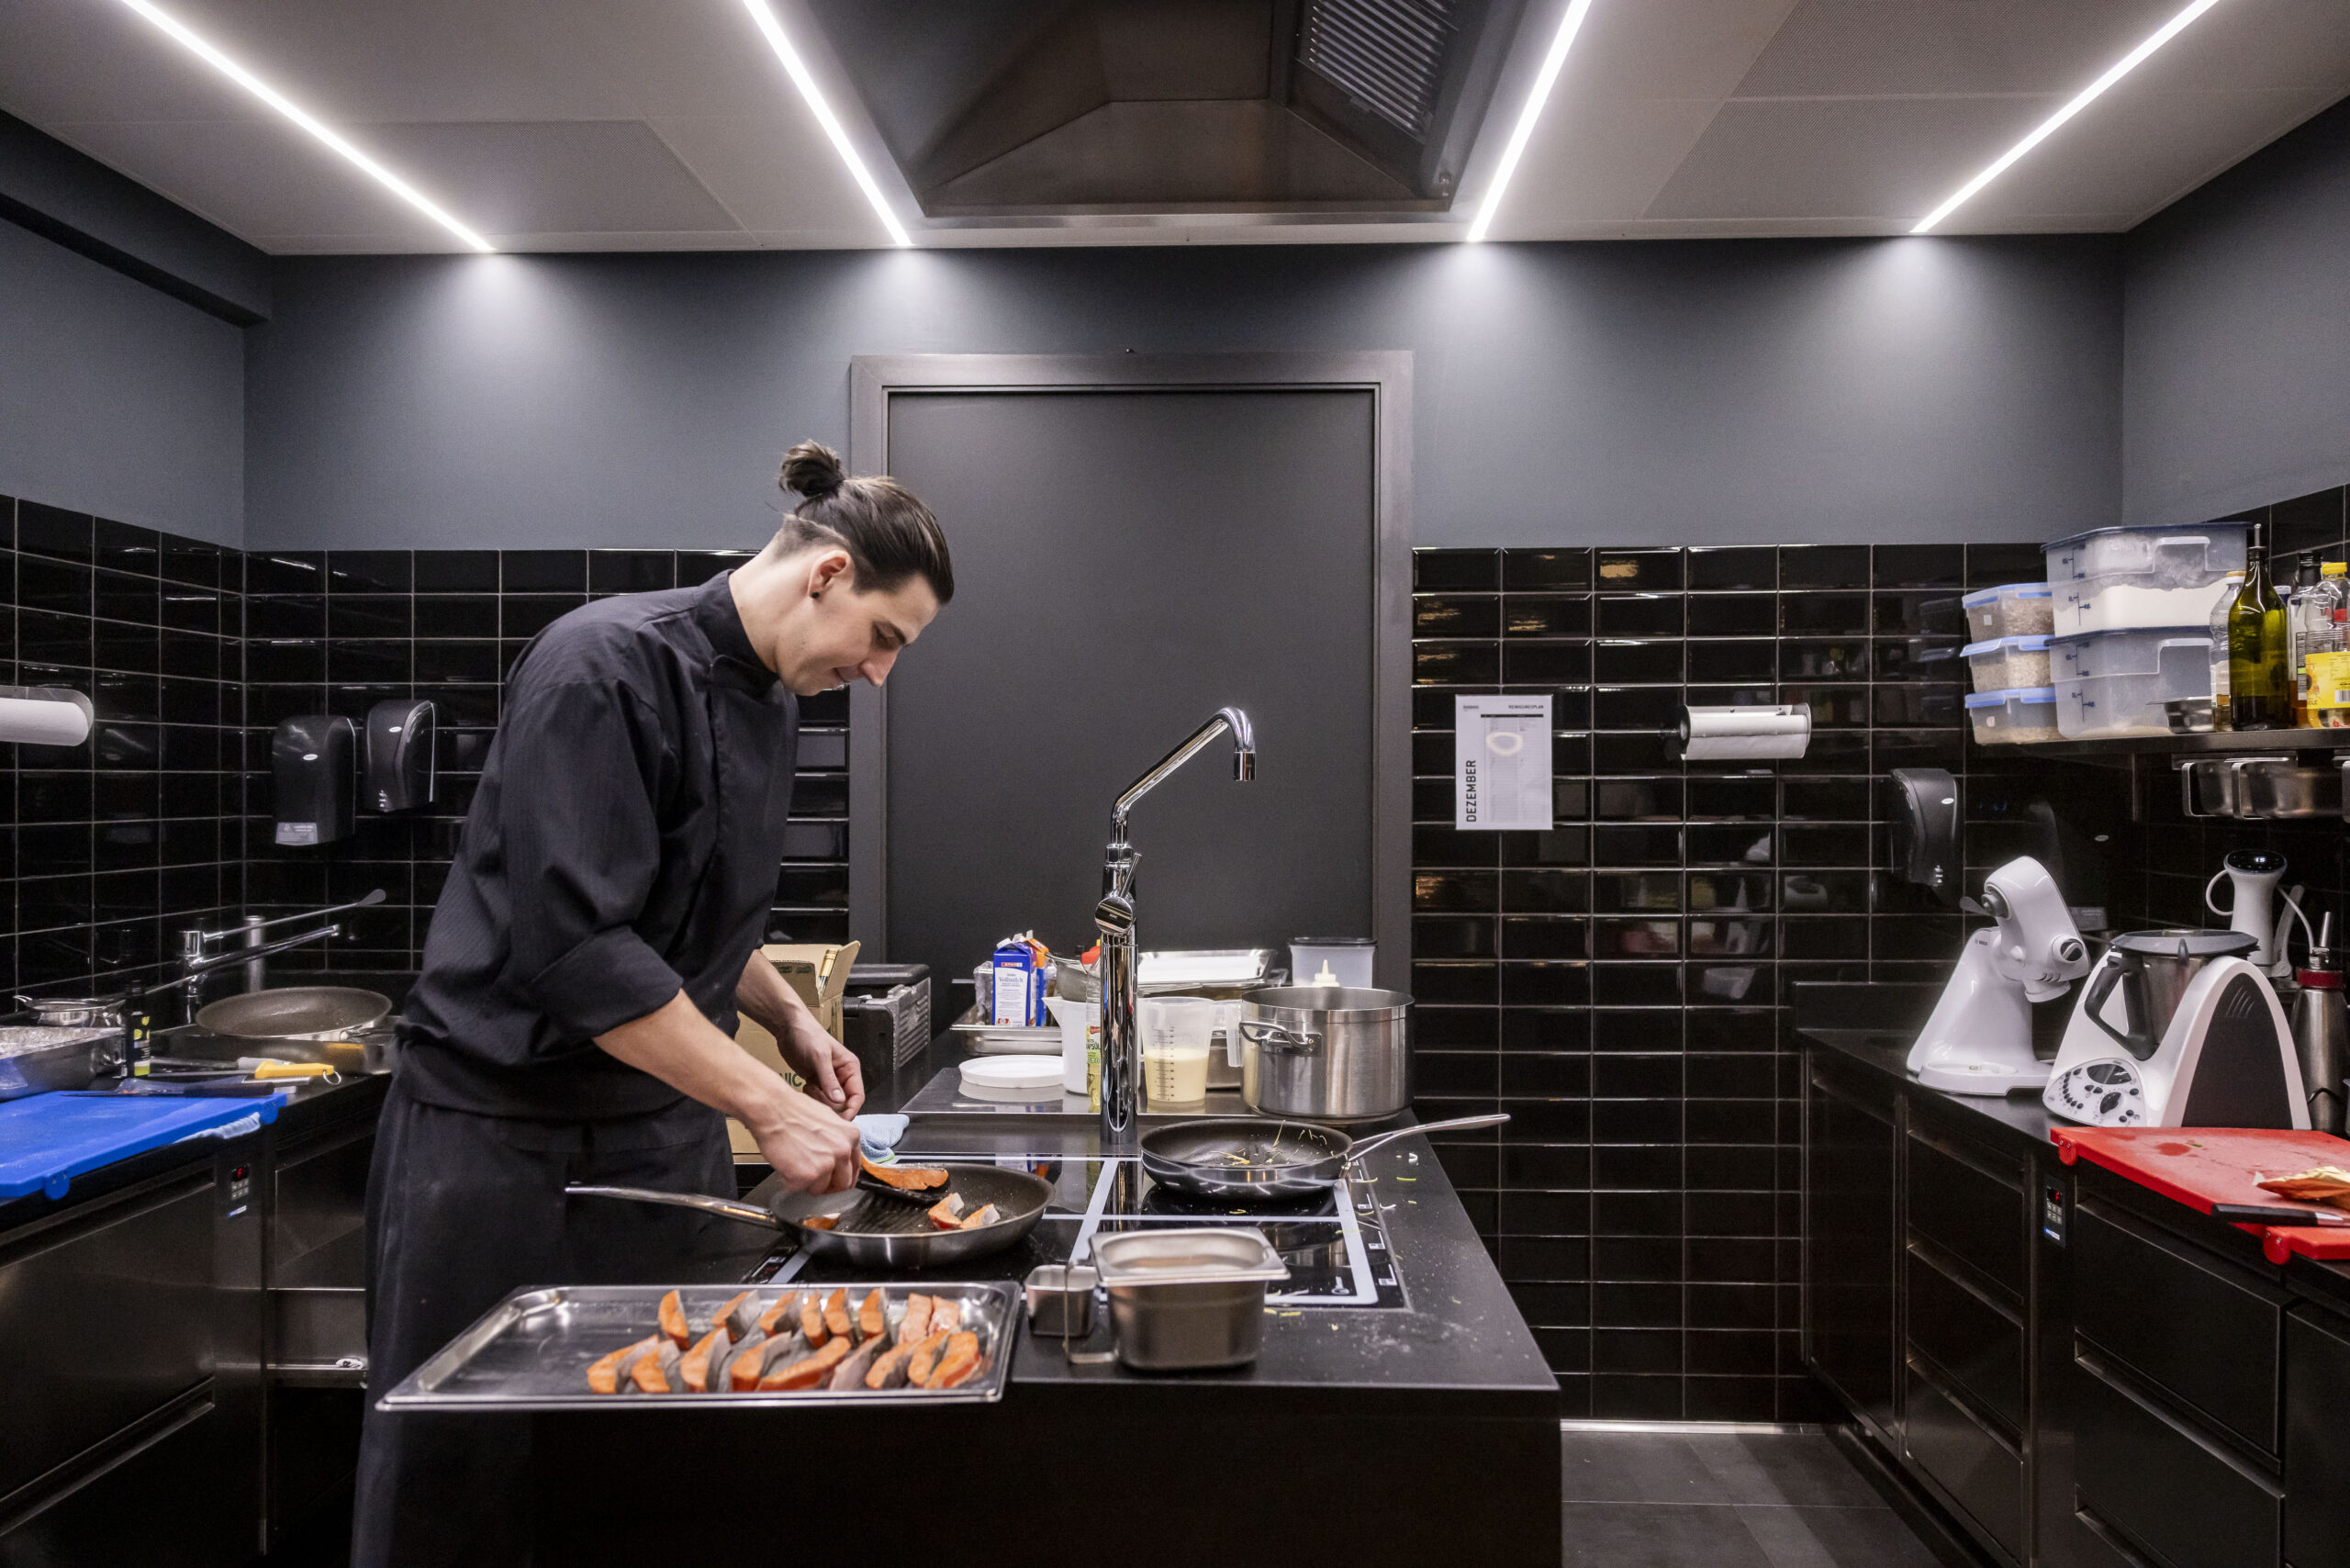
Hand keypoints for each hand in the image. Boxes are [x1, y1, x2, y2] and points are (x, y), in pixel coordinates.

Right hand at [746, 1085, 861, 1194]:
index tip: (835, 1181)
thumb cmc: (793, 1110)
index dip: (843, 1177)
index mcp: (851, 1137)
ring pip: (821, 1189)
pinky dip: (791, 1182)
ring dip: (808, 1183)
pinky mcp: (807, 1176)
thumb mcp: (829, 1120)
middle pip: (842, 1184)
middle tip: (814, 1180)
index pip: (854, 1168)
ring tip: (796, 1166)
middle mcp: (843, 1151)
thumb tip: (837, 1159)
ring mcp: (826, 1165)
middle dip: (828, 1185)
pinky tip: (787, 1166)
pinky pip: (801, 1189)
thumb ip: (838, 1141)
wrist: (772, 1108)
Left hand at [776, 1006, 866, 1116]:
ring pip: (830, 1103)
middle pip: (843, 1103)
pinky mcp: (816, 1083)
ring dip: (819, 1100)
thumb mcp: (819, 1057)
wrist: (789, 1029)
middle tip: (815, 1091)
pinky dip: (812, 1098)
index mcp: (850, 1068)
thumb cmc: (808, 1035)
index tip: (840, 1119)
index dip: (851, 1109)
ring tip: (809, 1087)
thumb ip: (829, 1080)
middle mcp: (842, 1076)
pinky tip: (805, 1086)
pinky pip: (818, 1099)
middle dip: (829, 1102)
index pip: (857, 1096)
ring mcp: (829, 1080)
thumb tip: (839, 1101)